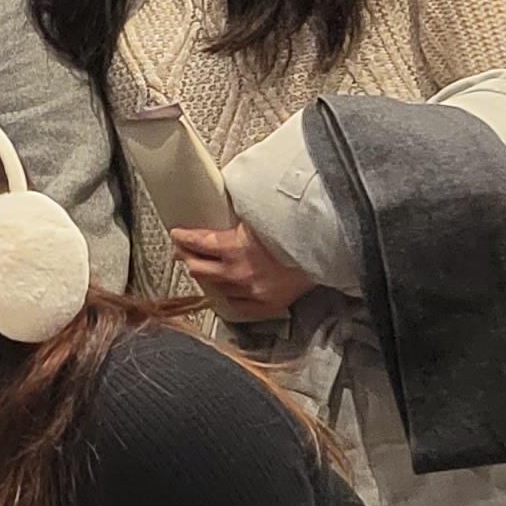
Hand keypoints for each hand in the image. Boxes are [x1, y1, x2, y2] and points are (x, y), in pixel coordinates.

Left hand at [168, 219, 313, 320]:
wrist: (327, 249)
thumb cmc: (297, 228)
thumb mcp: (261, 214)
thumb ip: (240, 212)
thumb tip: (228, 200)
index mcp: (233, 247)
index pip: (197, 242)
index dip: (183, 237)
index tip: (177, 235)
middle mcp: (237, 272)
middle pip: (198, 269)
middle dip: (189, 258)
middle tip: (184, 253)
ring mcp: (250, 291)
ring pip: (216, 287)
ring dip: (210, 277)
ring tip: (206, 269)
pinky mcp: (265, 305)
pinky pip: (237, 305)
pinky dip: (231, 296)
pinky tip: (228, 290)